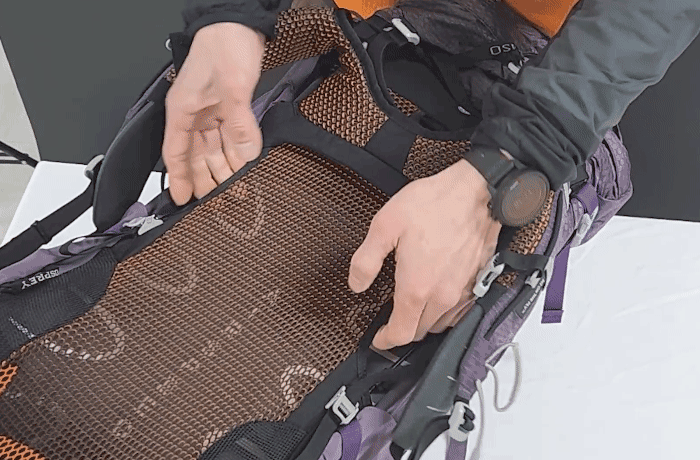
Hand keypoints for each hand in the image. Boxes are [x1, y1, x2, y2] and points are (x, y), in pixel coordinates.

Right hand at [163, 23, 265, 205]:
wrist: (240, 23)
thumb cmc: (224, 45)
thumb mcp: (233, 87)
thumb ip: (240, 124)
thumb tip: (247, 155)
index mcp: (183, 111)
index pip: (176, 153)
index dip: (178, 178)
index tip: (181, 201)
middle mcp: (194, 115)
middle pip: (196, 157)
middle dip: (207, 181)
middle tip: (219, 202)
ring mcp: (211, 112)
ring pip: (214, 151)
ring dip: (225, 170)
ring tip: (236, 191)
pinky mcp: (228, 109)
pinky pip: (230, 139)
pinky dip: (237, 154)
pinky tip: (245, 167)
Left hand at [348, 159, 501, 349]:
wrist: (476, 191)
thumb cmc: (434, 204)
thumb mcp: (385, 226)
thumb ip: (366, 260)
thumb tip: (356, 284)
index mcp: (416, 287)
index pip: (401, 333)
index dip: (386, 341)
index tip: (378, 339)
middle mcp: (442, 295)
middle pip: (421, 332)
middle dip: (404, 331)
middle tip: (392, 322)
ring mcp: (463, 290)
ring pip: (442, 323)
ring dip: (425, 323)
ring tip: (413, 309)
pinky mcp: (477, 280)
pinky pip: (461, 310)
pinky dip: (446, 312)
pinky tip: (437, 297)